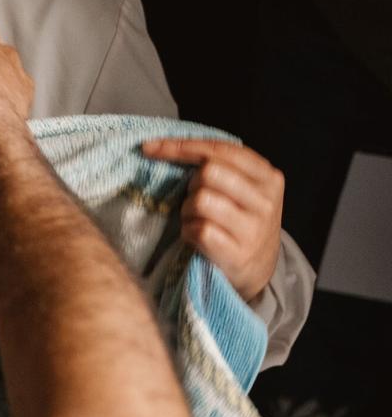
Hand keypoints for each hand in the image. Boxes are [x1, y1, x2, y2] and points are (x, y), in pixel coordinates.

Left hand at [142, 139, 283, 301]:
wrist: (259, 271)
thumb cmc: (240, 222)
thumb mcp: (244, 191)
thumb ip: (221, 168)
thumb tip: (161, 146)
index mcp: (268, 177)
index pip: (221, 150)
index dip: (181, 146)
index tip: (149, 147)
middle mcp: (265, 200)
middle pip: (209, 172)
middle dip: (192, 185)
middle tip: (195, 200)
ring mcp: (253, 228)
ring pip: (201, 200)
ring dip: (188, 211)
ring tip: (197, 220)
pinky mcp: (237, 253)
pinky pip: (197, 230)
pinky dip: (188, 233)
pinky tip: (197, 239)